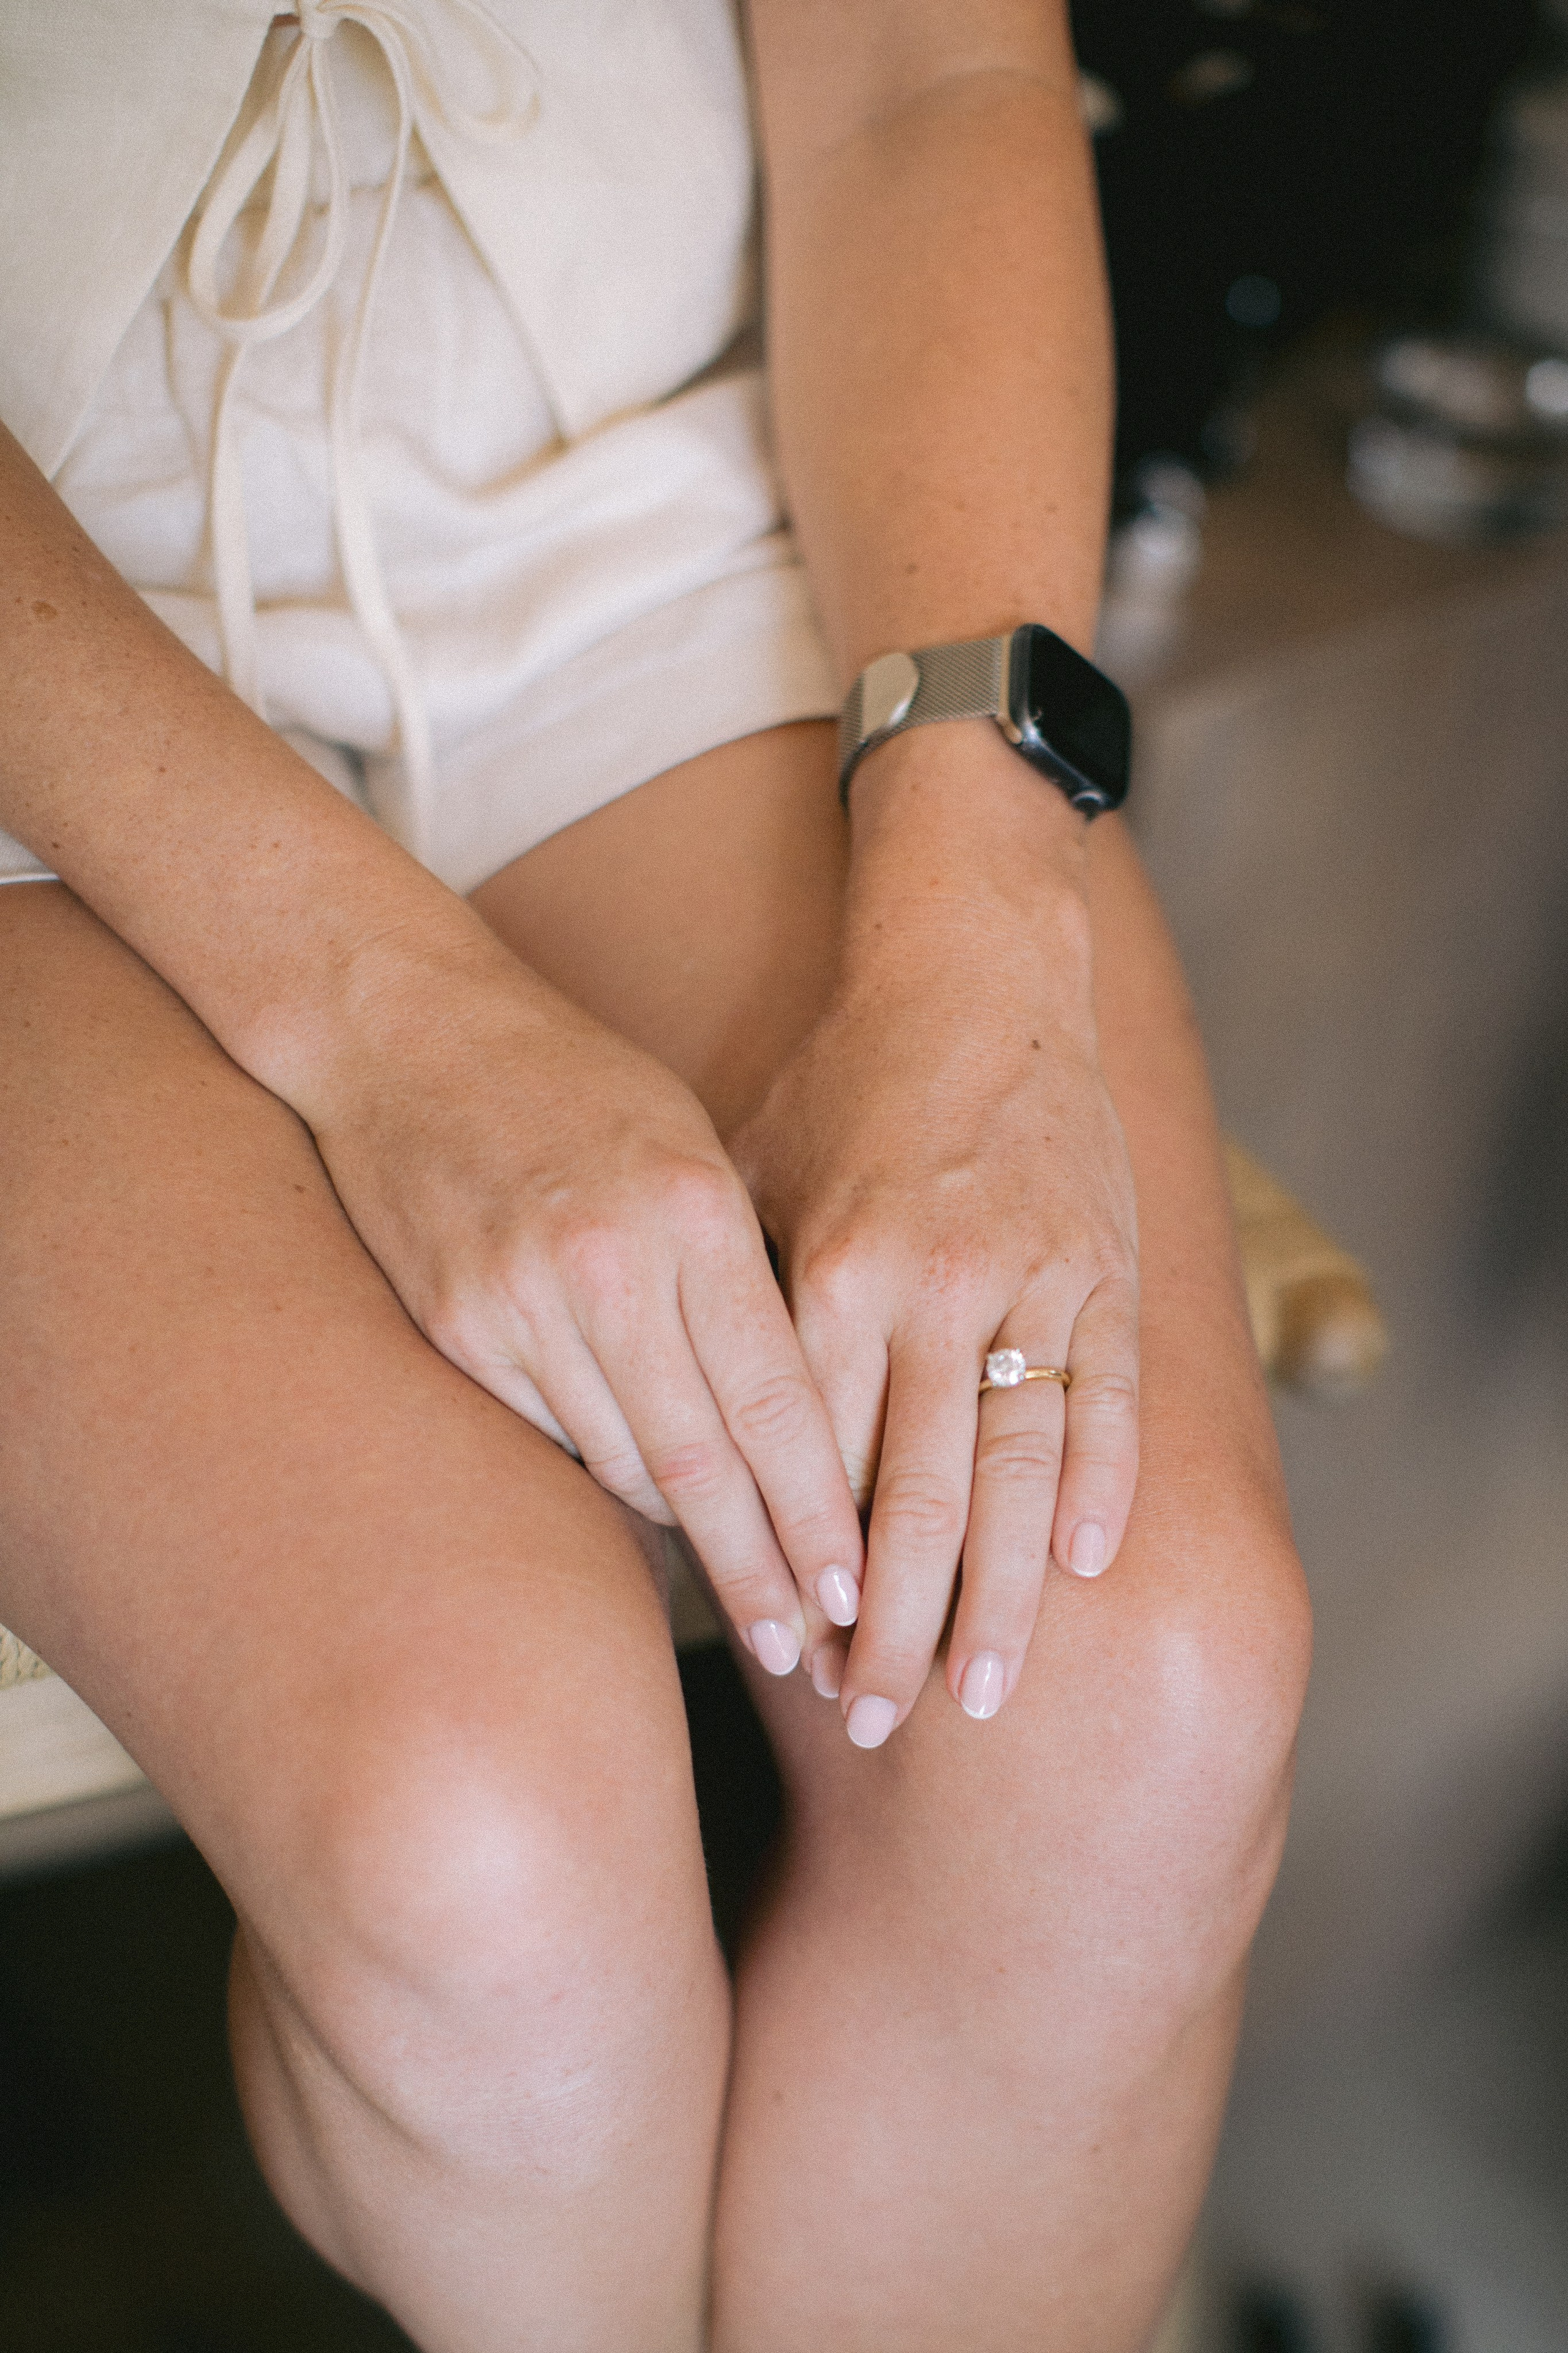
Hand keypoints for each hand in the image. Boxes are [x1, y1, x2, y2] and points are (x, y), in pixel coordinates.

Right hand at [301, 926, 864, 1672]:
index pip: (775, 1398)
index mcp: (691, 1210)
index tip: (860, 1591)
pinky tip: (654, 1524)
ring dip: (694, 1547)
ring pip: (625, 1461)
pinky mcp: (453, 1326)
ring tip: (758, 1617)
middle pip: (706, 1460)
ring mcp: (519, 1301)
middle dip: (768, 1570)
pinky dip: (608, 1482)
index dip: (821, 1510)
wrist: (405, 1029)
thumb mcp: (692, 1151)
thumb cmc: (580, 1087)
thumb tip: (798, 1426)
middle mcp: (607, 1263)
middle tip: (818, 1656)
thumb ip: (743, 1281)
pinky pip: (549, 1435)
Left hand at [730, 748, 1138, 1743]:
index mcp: (830, 1269)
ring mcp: (1033, 1279)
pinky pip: (1111, 1398)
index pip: (811, 1463)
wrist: (975, 968)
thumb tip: (676, 1438)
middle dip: (894, 1628)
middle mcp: (931, 1287)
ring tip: (982, 1698)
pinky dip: (1101, 1489)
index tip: (790, 1666)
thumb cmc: (842, 1080)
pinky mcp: (1108, 1264)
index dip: (801, 1575)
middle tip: (877, 1724)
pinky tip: (1082, 1572)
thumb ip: (736, 1305)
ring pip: (1017, 1471)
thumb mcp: (756, 1175)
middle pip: (913, 1497)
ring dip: (999, 1598)